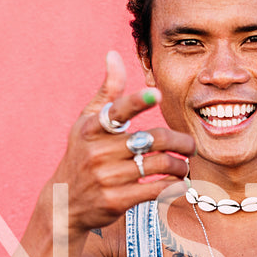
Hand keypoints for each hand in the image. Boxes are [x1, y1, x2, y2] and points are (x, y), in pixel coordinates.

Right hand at [52, 51, 195, 233]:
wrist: (65, 202)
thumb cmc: (82, 155)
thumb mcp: (87, 123)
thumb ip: (107, 91)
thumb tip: (113, 54)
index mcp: (92, 129)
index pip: (117, 110)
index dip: (138, 101)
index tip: (157, 94)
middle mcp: (98, 152)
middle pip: (153, 139)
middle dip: (180, 142)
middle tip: (190, 146)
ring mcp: (106, 177)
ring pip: (159, 164)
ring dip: (180, 166)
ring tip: (184, 166)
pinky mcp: (116, 200)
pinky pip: (155, 190)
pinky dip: (173, 186)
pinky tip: (179, 183)